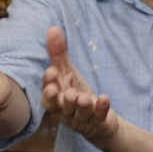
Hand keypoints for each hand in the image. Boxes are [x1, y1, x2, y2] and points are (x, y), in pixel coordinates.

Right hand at [40, 26, 118, 147]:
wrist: (98, 120)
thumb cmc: (76, 94)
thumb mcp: (67, 73)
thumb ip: (58, 54)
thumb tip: (53, 28)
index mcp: (56, 99)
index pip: (47, 95)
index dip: (48, 84)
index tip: (52, 72)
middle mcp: (66, 112)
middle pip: (60, 108)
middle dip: (60, 100)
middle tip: (63, 91)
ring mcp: (82, 120)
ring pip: (79, 115)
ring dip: (81, 106)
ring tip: (83, 97)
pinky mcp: (98, 123)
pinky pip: (99, 117)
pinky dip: (102, 109)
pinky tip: (105, 98)